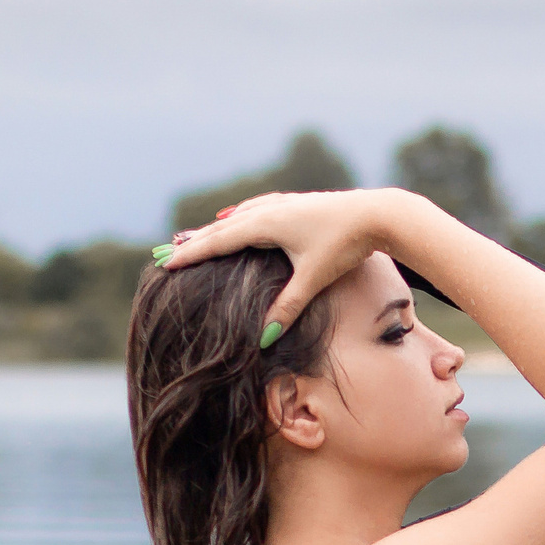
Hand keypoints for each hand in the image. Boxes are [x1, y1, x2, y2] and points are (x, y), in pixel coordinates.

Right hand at [162, 188, 424, 345]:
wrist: (378, 215)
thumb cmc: (345, 245)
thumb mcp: (313, 279)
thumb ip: (287, 308)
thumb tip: (264, 339)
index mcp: (264, 225)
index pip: (218, 242)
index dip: (191, 254)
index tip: (166, 263)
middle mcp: (268, 210)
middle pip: (222, 228)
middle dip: (195, 242)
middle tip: (166, 252)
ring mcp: (283, 205)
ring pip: (239, 217)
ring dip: (216, 228)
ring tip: (197, 236)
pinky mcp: (297, 205)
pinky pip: (258, 209)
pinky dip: (241, 215)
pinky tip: (240, 215)